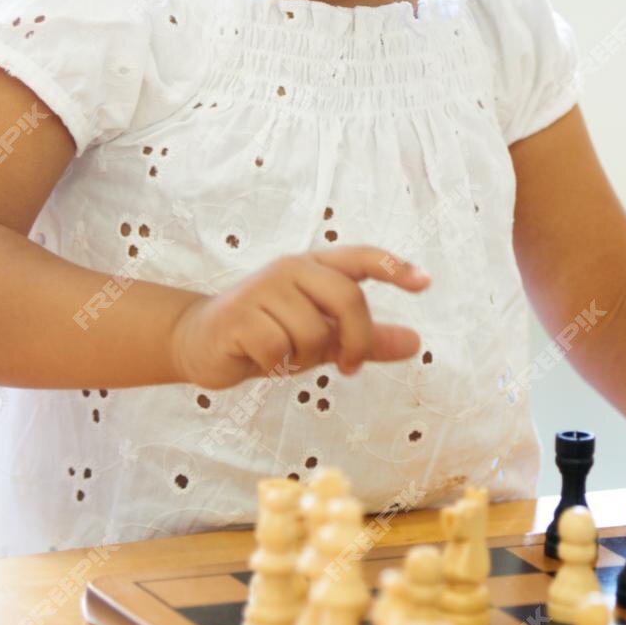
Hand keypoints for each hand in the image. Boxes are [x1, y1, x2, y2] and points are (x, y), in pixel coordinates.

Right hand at [167, 245, 428, 388]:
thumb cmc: (268, 334)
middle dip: (357, 340)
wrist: (200, 342)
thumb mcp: (322, 336)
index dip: (394, 267)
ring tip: (286, 356)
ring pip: (313, 331)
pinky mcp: (239, 315)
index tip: (425, 283)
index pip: (362, 258)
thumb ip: (366, 338)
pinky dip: (277, 365)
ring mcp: (264, 288)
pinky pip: (279, 349)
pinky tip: (261, 359)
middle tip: (350, 366)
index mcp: (315, 268)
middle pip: (348, 298)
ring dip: (306, 358)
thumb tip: (415, 343)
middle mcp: (292, 269)